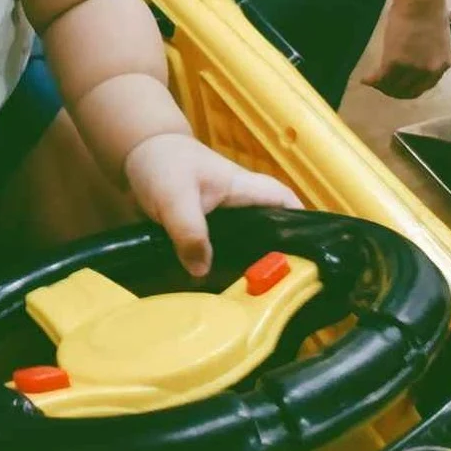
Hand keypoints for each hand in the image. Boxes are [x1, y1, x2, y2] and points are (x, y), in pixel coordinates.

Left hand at [124, 132, 300, 277]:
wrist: (136, 152)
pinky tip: (217, 287)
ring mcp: (221, 215)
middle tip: (280, 291)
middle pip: (271, 229)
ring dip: (247, 263)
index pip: (284, 202)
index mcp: (243, 188)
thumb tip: (202, 270)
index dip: (303, 223)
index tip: (313, 254)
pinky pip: (221, 248)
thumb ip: (189, 232)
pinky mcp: (203, 226)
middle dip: (277, 255)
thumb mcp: (174, 198)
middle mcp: (239, 202)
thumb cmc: (163, 163)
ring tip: (252, 297)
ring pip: (245, 242)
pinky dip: (221, 264)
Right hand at [366, 0, 450, 99]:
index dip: (409, 88)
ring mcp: (412, 69)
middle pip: (409, 92)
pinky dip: (371, 80)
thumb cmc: (427, 11)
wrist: (420, 1)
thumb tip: (413, 58)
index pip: (425, 87)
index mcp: (443, 65)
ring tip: (372, 81)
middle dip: (394, 91)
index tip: (397, 85)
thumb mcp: (434, 39)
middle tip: (382, 86)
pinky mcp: (394, 63)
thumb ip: (427, 54)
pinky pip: (380, 78)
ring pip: (393, 87)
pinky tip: (364, 78)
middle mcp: (429, 72)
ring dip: (381, 87)